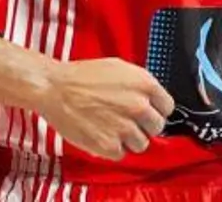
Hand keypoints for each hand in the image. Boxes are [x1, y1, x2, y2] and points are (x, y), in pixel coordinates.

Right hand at [33, 58, 173, 160]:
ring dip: (128, 139)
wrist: (54, 88)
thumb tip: (152, 100)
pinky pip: (121, 154)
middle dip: (143, 125)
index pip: (167, 107)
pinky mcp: (109, 145)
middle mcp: (138, 106)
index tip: (147, 113)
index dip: (155, 110)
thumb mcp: (118, 68)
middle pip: (157, 127)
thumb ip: (139, 85)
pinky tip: (100, 133)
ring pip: (141, 144)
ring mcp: (125, 127)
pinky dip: (112, 148)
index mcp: (144, 83)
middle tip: (126, 120)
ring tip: (110, 127)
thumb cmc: (81, 76)